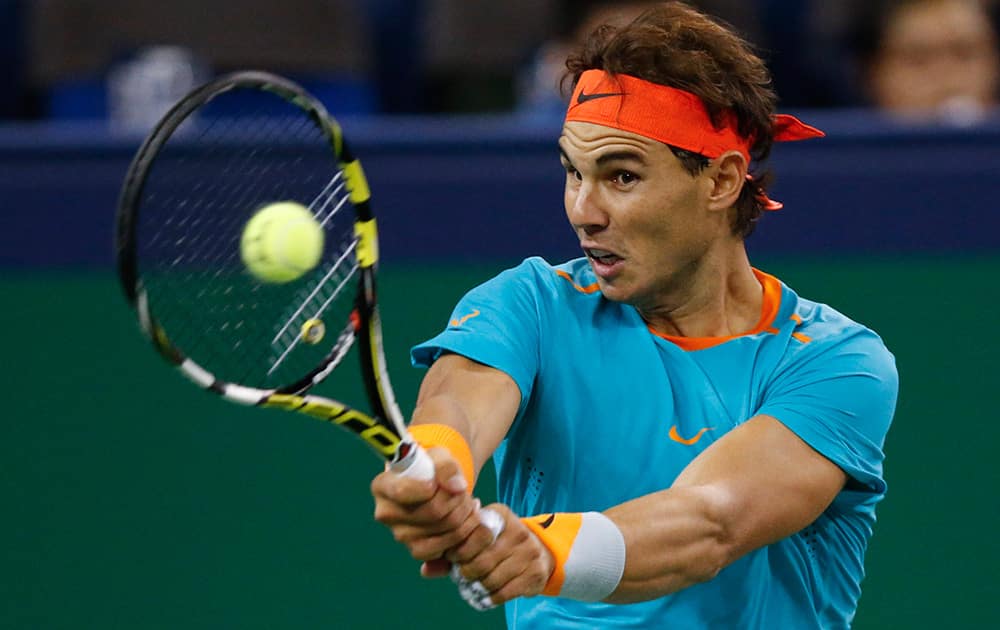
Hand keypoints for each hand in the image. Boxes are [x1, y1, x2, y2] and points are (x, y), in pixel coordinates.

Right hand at [370, 446, 480, 566]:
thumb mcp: (438, 456)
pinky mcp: (417, 550)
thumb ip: (447, 466)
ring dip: (465, 516)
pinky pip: (446, 548)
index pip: (402, 492)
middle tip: (464, 491)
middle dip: (457, 500)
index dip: (429, 487)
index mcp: (382, 486)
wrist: (433, 486)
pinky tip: (466, 519)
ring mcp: (400, 535)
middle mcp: (386, 514)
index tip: (440, 481)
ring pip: (445, 531)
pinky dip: (463, 534)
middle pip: (433, 512)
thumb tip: (456, 487)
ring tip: (467, 502)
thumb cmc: (430, 468)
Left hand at [448, 504, 554, 607]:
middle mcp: (519, 531)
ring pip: (493, 579)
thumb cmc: (499, 543)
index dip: (459, 551)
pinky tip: (484, 598)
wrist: (539, 551)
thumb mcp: (481, 535)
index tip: (452, 559)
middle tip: (460, 578)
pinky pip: (506, 592)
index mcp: (501, 515)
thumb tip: (427, 568)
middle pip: (483, 561)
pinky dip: (490, 599)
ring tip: (470, 589)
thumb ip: (455, 546)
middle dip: (466, 573)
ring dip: (477, 588)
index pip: (475, 535)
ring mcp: (530, 552)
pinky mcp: (536, 573)